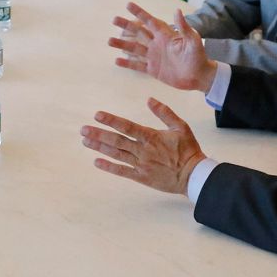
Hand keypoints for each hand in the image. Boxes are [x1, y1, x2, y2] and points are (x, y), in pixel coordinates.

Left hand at [80, 99, 204, 195]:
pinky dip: (109, 167)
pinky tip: (96, 162)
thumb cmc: (188, 150)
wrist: (194, 175)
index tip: (97, 115)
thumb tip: (149, 99)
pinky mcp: (141, 177)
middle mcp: (143, 150)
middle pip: (116, 140)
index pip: (127, 126)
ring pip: (116, 154)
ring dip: (99, 147)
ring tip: (85, 141)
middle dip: (98, 134)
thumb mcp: (180, 126)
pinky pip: (122, 171)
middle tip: (83, 129)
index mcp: (151, 136)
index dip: (110, 120)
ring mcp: (141, 164)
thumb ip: (164, 112)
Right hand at [109, 3, 215, 92]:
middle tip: (114, 19)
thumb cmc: (198, 56)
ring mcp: (154, 57)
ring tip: (109, 41)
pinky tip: (116, 60)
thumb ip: (184, 27)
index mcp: (165, 35)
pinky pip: (137, 66)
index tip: (128, 4)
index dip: (140, 13)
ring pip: (134, 48)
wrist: (199, 76)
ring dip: (122, 44)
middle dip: (126, 25)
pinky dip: (127, 63)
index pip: (150, 21)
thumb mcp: (193, 40)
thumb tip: (177, 10)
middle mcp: (157, 44)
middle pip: (138, 32)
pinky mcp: (153, 69)